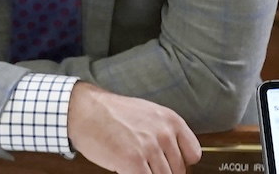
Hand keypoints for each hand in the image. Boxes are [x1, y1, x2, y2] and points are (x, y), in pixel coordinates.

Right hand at [67, 82, 200, 173]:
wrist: (85, 110)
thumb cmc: (112, 114)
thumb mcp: (148, 115)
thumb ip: (164, 134)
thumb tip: (172, 157)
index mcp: (171, 120)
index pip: (193, 154)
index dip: (180, 165)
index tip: (169, 167)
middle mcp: (164, 133)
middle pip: (178, 170)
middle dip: (162, 173)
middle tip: (146, 168)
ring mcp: (149, 147)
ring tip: (136, 168)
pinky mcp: (132, 161)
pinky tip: (127, 172)